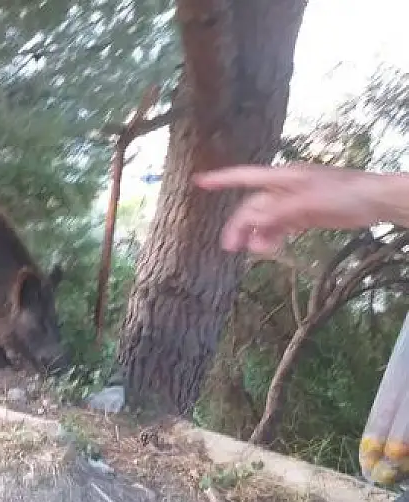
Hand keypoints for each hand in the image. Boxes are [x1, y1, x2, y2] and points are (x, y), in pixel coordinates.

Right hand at [194, 163, 402, 255]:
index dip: (221, 180)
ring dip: (256, 235)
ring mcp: (293, 201)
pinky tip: (269, 248)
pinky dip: (272, 237)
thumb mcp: (308, 203)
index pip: (244, 177)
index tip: (199, 182)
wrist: (374, 200)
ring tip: (255, 252)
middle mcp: (284, 188)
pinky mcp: (304, 214)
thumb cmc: (344, 194)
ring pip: (265, 219)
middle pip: (252, 206)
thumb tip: (250, 220)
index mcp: (282, 178)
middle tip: (230, 247)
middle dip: (239, 225)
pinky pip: (280, 226)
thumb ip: (278, 211)